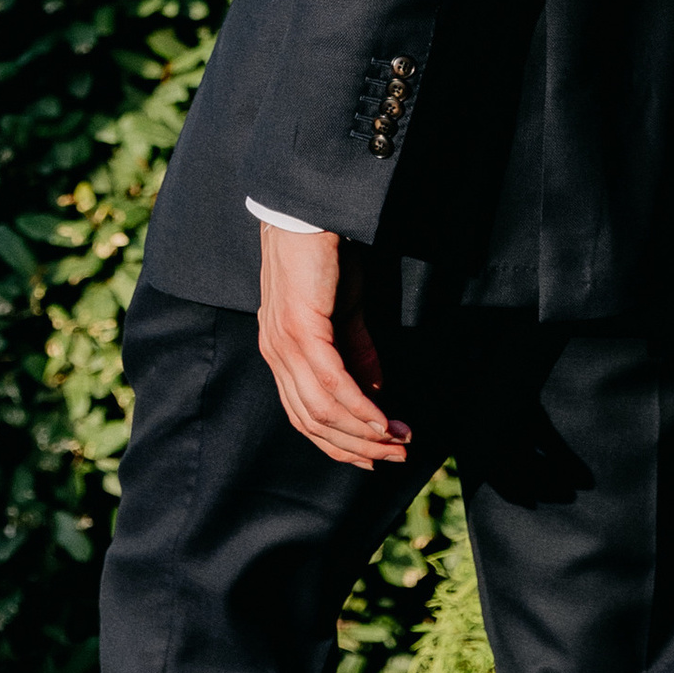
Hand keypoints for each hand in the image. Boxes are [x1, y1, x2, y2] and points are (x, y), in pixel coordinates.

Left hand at [258, 226, 411, 471]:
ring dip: (364, 432)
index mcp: (279, 351)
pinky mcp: (299, 327)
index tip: (373, 460)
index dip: (338, 444)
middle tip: (395, 457)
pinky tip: (383, 421)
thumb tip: (375, 394)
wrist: (308, 212)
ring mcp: (283, 342)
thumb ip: (355, 351)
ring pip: (322, 408)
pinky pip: (331, 382)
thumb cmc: (323, 257)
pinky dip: (359, 406)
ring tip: (398, 441)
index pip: (302, 416)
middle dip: (357, 446)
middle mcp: (275, 352)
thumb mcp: (343, 312)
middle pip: (312, 421)